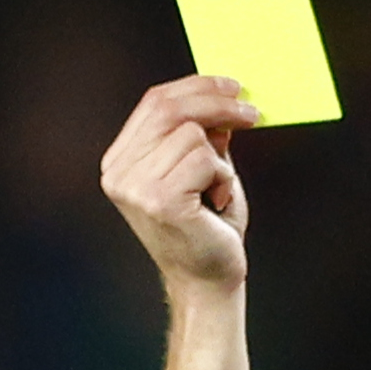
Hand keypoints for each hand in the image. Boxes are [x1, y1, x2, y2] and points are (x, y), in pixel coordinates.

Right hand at [103, 74, 261, 294]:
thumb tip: (221, 97)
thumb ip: (203, 134)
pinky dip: (223, 178)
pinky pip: (205, 160)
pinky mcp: (160, 200)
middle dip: (216, 103)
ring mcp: (135, 187)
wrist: (207, 282)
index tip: (232, 87)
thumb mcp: (204, 170)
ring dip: (219, 161)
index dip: (196, 87)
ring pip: (191, 134)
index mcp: (121, 161)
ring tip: (216, 192)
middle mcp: (119, 173)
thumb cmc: (206, 229)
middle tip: (251, 112)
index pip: (154, 103)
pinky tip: (216, 204)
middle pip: (169, 108)